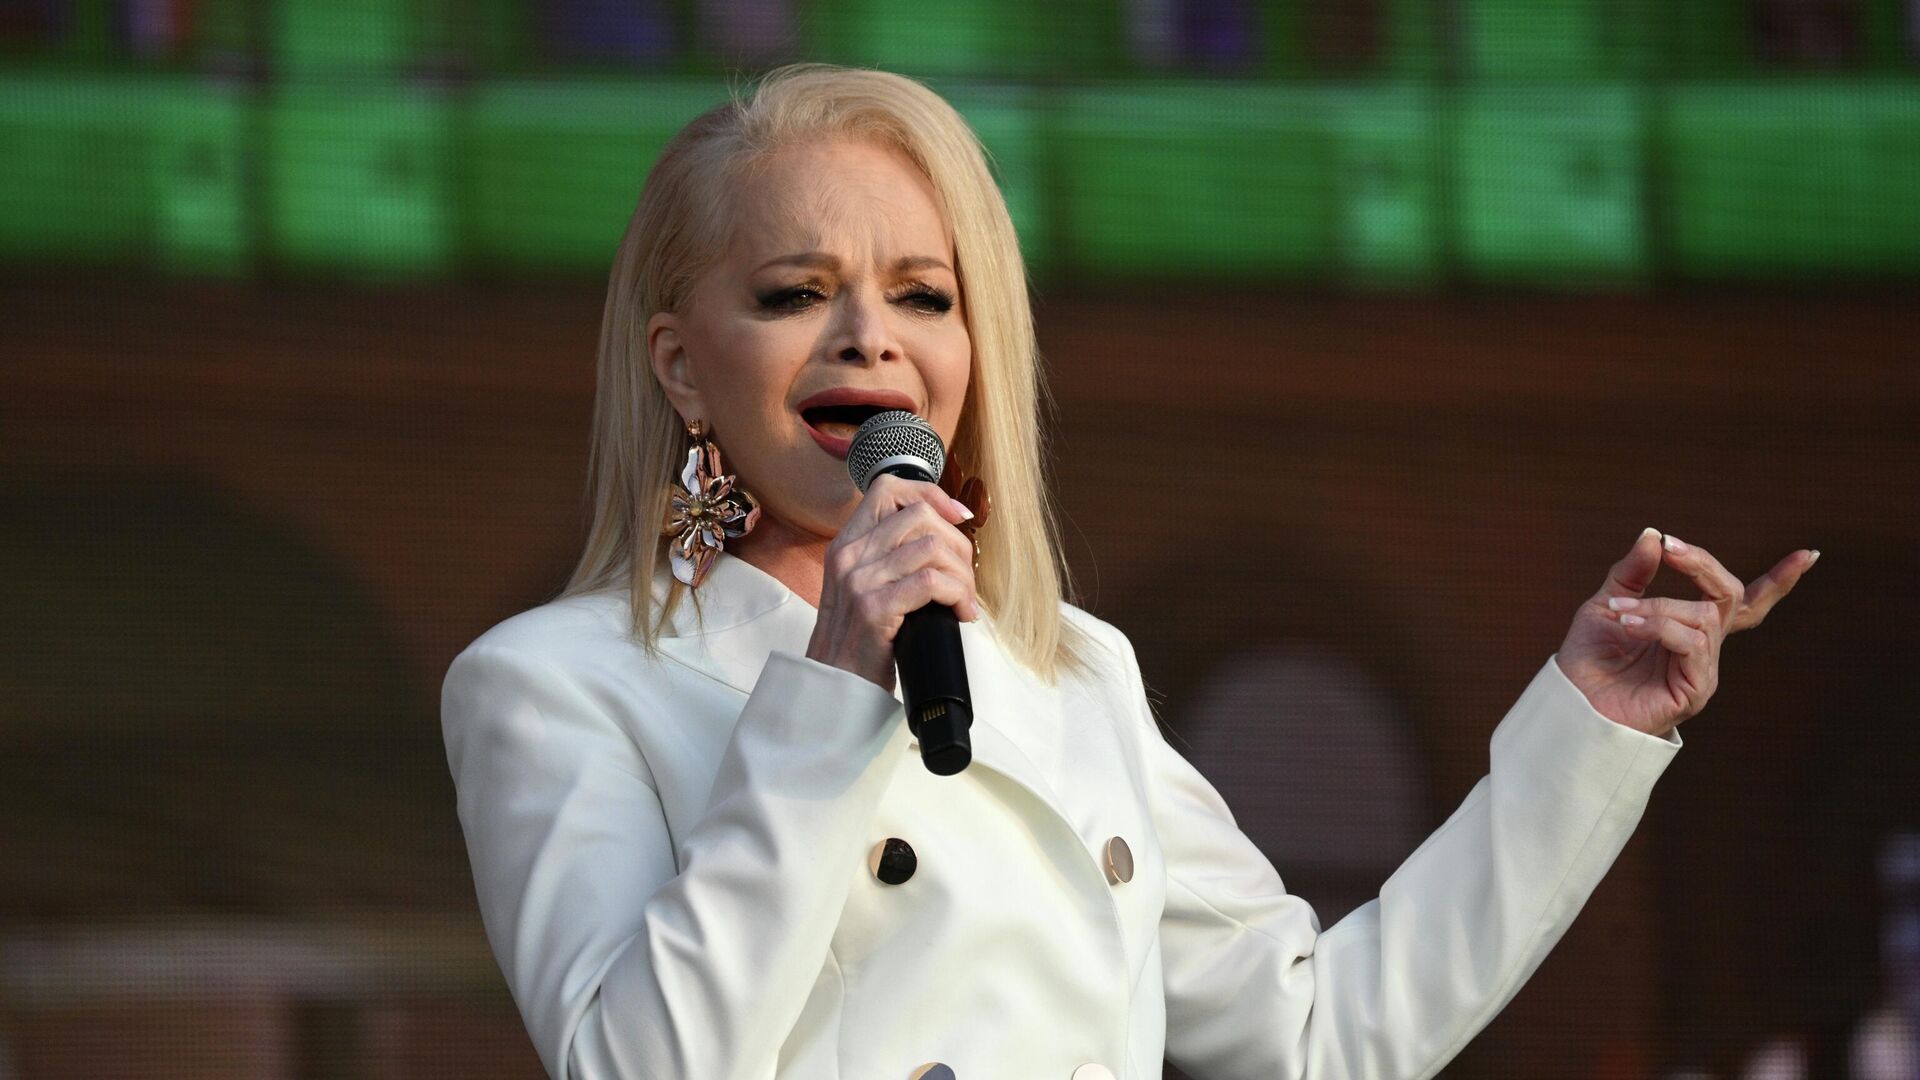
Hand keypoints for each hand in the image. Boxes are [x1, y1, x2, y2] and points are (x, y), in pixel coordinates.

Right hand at [806, 473, 979, 691]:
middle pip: (920, 515)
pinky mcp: (874, 608)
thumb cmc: (858, 641)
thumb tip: (943, 540)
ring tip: (964, 600)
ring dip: (962, 574)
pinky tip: (960, 613)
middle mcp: (849, 555)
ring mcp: (859, 580)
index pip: (888, 488)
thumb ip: (887, 558)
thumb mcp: (861, 588)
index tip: (957, 516)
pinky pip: (931, 582)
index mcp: (846, 544)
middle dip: (957, 543)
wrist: (835, 687)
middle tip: (965, 579)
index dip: (930, 494)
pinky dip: (956, 594)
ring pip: (932, 547)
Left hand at [1554, 528, 1817, 737]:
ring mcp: (1703, 670)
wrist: (1571, 702)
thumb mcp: (1608, 604)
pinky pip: (1693, 643)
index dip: (1779, 582)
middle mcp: (1704, 647)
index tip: (1808, 554)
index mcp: (1690, 627)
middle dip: (1704, 566)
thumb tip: (1654, 535)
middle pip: (1731, 597)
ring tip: (1620, 613)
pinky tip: (1629, 625)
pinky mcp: (1696, 690)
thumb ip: (1633, 572)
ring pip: (1704, 616)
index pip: (1745, 601)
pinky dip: (1660, 625)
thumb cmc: (1589, 660)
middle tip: (1672, 549)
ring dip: (1659, 605)